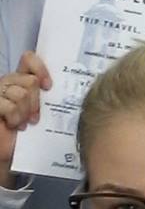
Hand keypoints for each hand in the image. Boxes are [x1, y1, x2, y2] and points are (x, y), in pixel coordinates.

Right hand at [0, 52, 51, 182]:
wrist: (11, 150)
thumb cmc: (29, 132)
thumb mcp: (42, 110)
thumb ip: (47, 95)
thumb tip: (70, 87)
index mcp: (21, 79)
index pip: (28, 58)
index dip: (40, 68)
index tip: (49, 86)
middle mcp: (9, 82)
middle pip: (30, 81)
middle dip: (36, 101)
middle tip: (34, 117)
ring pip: (21, 93)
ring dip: (25, 112)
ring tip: (23, 123)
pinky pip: (9, 105)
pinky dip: (14, 118)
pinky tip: (13, 125)